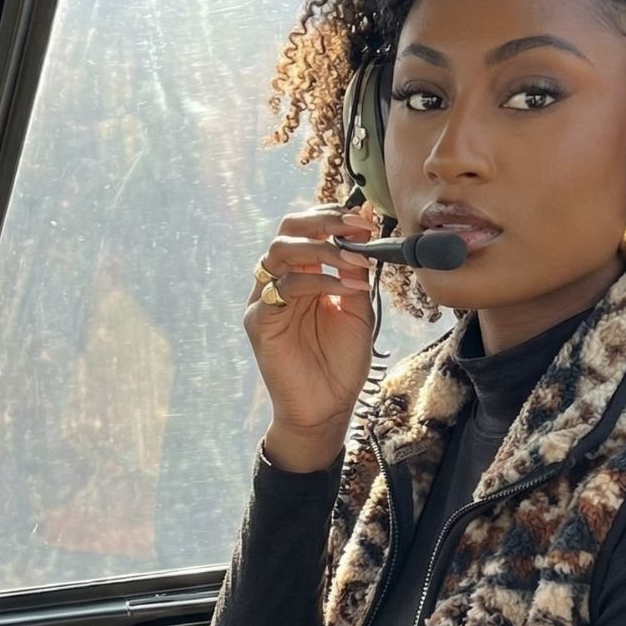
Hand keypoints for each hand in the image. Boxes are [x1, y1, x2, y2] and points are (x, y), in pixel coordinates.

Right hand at [246, 201, 377, 439]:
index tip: (366, 221)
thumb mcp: (357, 309)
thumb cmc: (341, 362)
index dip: (334, 218)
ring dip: (323, 250)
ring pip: (281, 251)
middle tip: (357, 228)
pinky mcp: (259, 321)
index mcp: (302, 275)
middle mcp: (281, 281)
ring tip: (356, 261)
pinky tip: (346, 288)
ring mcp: (266, 299)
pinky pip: (283, 288)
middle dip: (323, 222)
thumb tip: (363, 226)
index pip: (307, 230)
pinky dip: (317, 281)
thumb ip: (355, 270)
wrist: (327, 407)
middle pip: (288, 230)